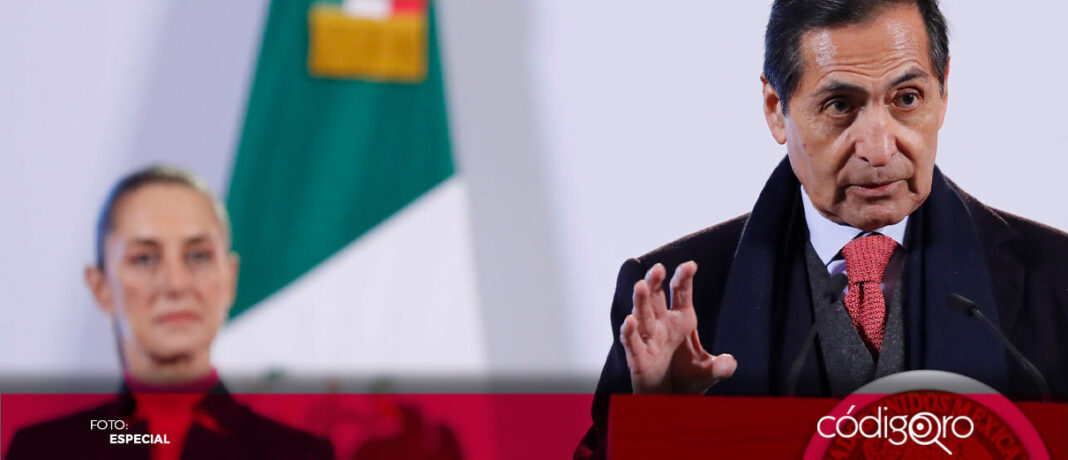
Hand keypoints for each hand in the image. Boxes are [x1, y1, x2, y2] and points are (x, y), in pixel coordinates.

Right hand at [620, 261, 736, 393]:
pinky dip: (629, 332)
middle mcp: (663, 324)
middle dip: (656, 282)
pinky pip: (632, 342)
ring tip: (640, 286)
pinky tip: (628, 321)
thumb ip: (720, 367)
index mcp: (683, 319)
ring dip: (640, 301)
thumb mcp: (709, 372)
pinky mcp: (638, 357)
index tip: (690, 266)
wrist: (671, 400)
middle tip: (658, 268)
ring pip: (642, 315)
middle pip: (656, 297)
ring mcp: (648, 339)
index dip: (684, 278)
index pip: (681, 294)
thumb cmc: (688, 377)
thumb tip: (730, 364)